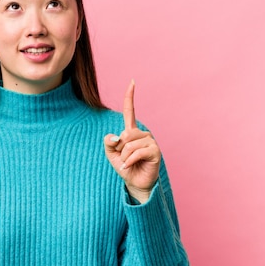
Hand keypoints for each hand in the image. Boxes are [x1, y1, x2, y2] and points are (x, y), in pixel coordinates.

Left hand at [104, 80, 160, 202]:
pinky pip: (136, 152)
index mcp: (132, 132)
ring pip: (129, 144)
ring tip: (128, 164)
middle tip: (123, 158)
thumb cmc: (125, 167)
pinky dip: (129, 161)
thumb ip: (108, 143)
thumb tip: (116, 136)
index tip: (132, 82)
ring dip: (124, 157)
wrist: (135, 183)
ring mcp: (150, 142)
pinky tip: (129, 167)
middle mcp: (143, 134)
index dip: (130, 97)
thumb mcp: (111, 154)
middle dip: (119, 148)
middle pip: (125, 134)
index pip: (130, 111)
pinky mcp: (155, 151)